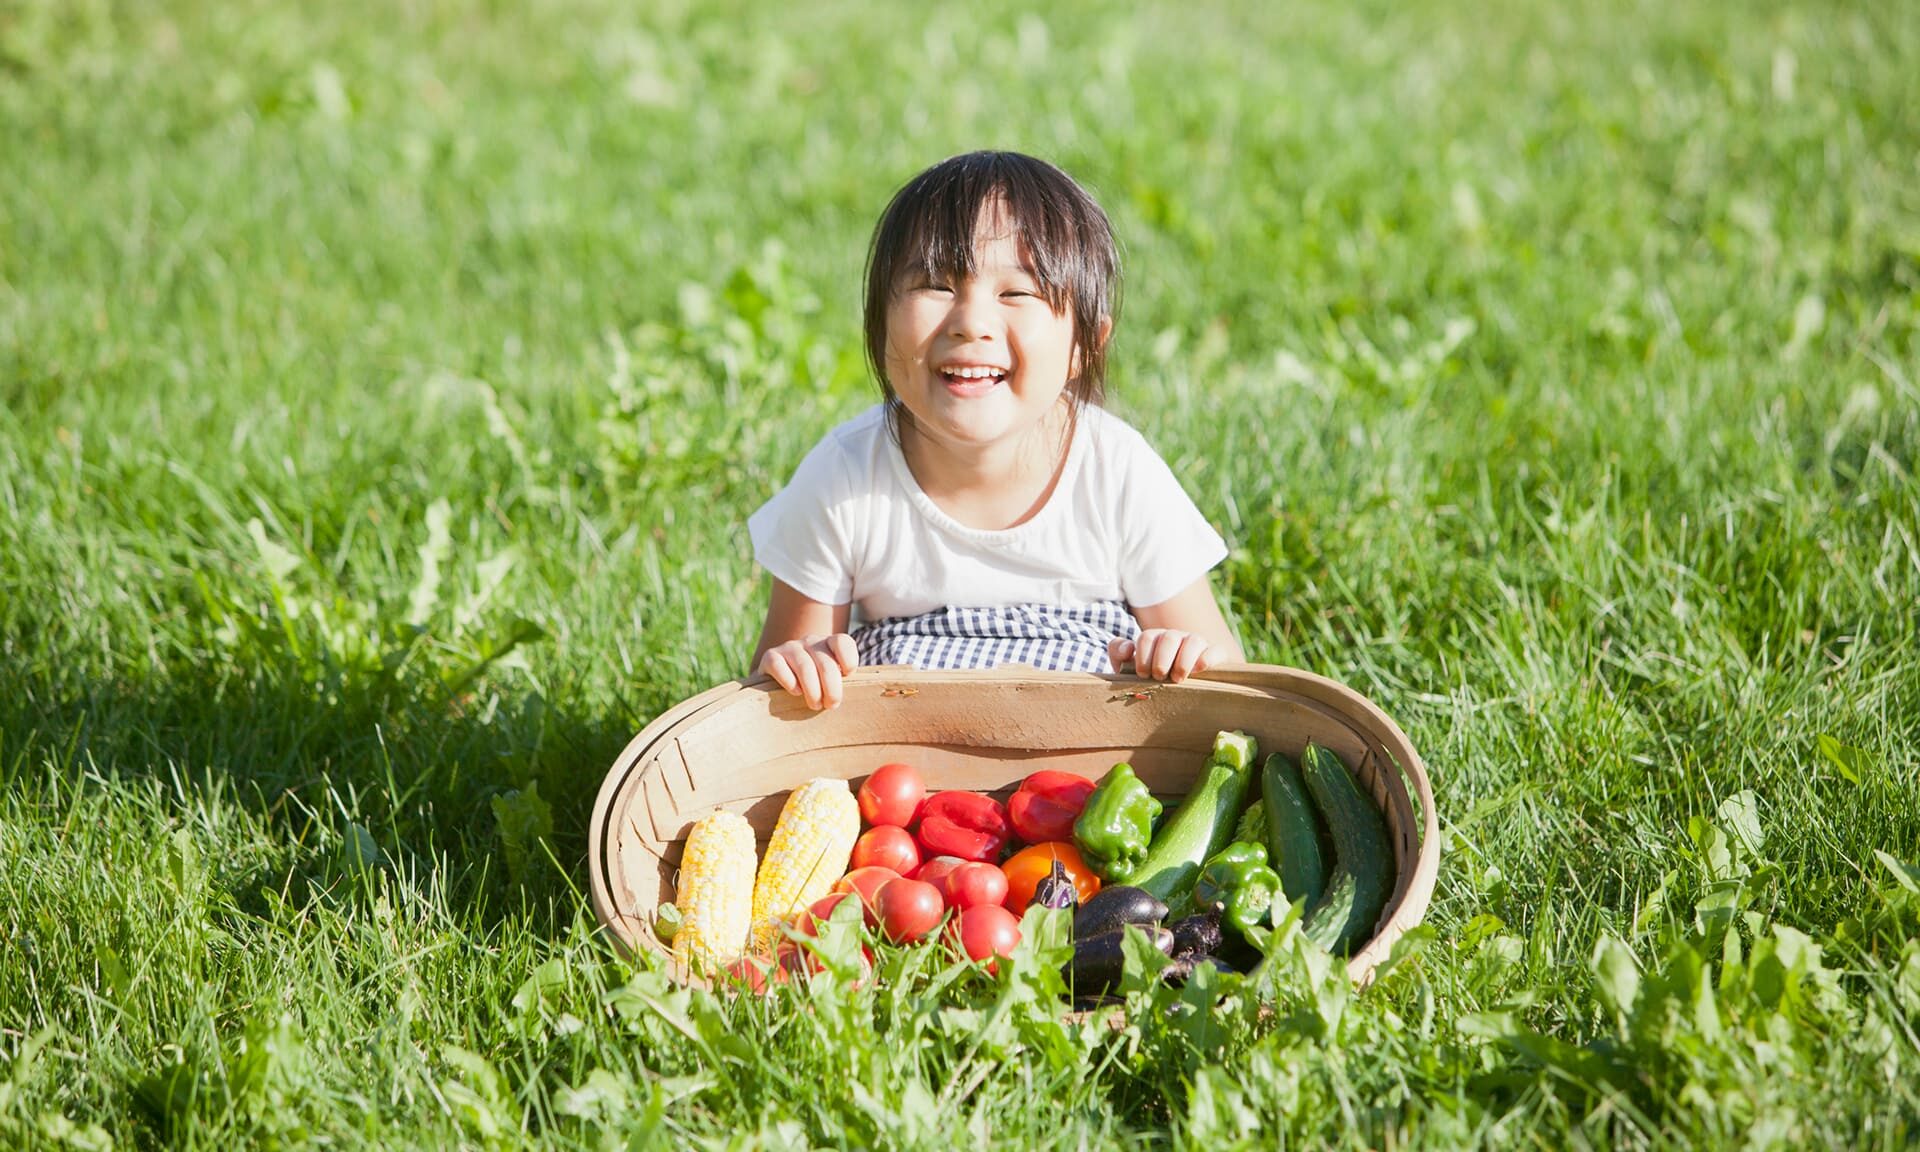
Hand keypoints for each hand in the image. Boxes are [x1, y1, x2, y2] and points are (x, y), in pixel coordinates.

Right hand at [759, 633, 858, 709]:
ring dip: (812, 690)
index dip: (848, 661)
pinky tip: (795, 693)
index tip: (847, 677)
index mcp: (829, 645)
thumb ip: (842, 683)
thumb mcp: (830, 683)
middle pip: (826, 663)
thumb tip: (859, 696)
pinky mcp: (770, 656)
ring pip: (804, 667)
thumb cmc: (813, 689)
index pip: (843, 642)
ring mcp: (790, 647)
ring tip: (815, 705)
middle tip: (831, 705)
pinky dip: (789, 681)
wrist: (777, 688)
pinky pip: (779, 665)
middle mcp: (810, 642)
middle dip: (831, 688)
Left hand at [1108, 629, 1222, 683]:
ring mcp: (1197, 645)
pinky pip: (1216, 650)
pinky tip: (1199, 670)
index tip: (1143, 675)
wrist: (1178, 694)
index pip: (1147, 637)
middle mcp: (1176, 638)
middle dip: (1161, 659)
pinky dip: (1207, 658)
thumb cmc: (1151, 680)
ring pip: (1194, 640)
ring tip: (1178, 678)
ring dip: (1184, 660)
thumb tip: (1127, 649)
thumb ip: (1118, 653)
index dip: (1143, 656)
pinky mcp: (1215, 655)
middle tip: (1159, 677)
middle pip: (1169, 637)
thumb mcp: (1129, 668)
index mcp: (1155, 639)